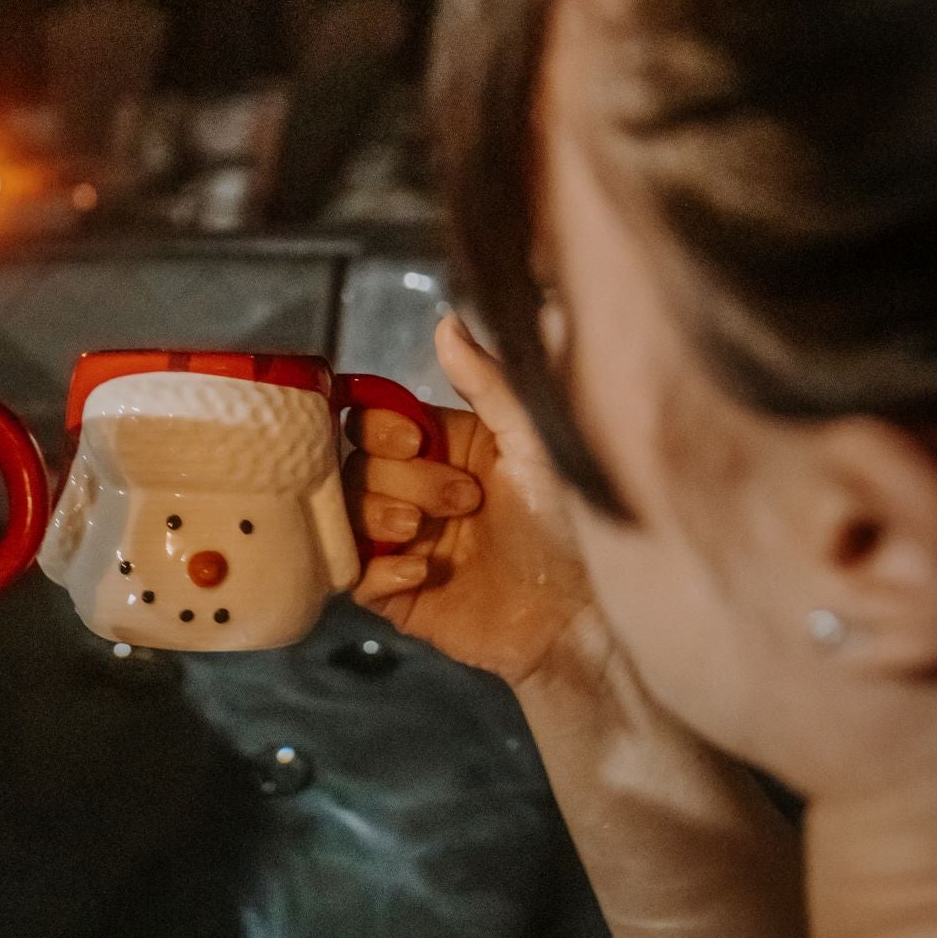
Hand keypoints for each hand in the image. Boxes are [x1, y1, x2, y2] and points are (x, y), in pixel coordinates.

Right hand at [345, 313, 599, 687]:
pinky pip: (356, 577)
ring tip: (425, 534)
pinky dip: (381, 570)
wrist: (589, 615)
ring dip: (381, 518)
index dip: (382, 426)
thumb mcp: (535, 439)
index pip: (375, 420)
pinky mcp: (402, 596)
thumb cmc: (578, 526)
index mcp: (448, 447)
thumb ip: (487, 381)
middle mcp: (422, 492)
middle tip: (462, 502)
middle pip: (357, 465)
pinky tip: (425, 572)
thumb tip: (447, 322)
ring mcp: (409, 544)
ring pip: (347, 516)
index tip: (418, 438)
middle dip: (401, 479)